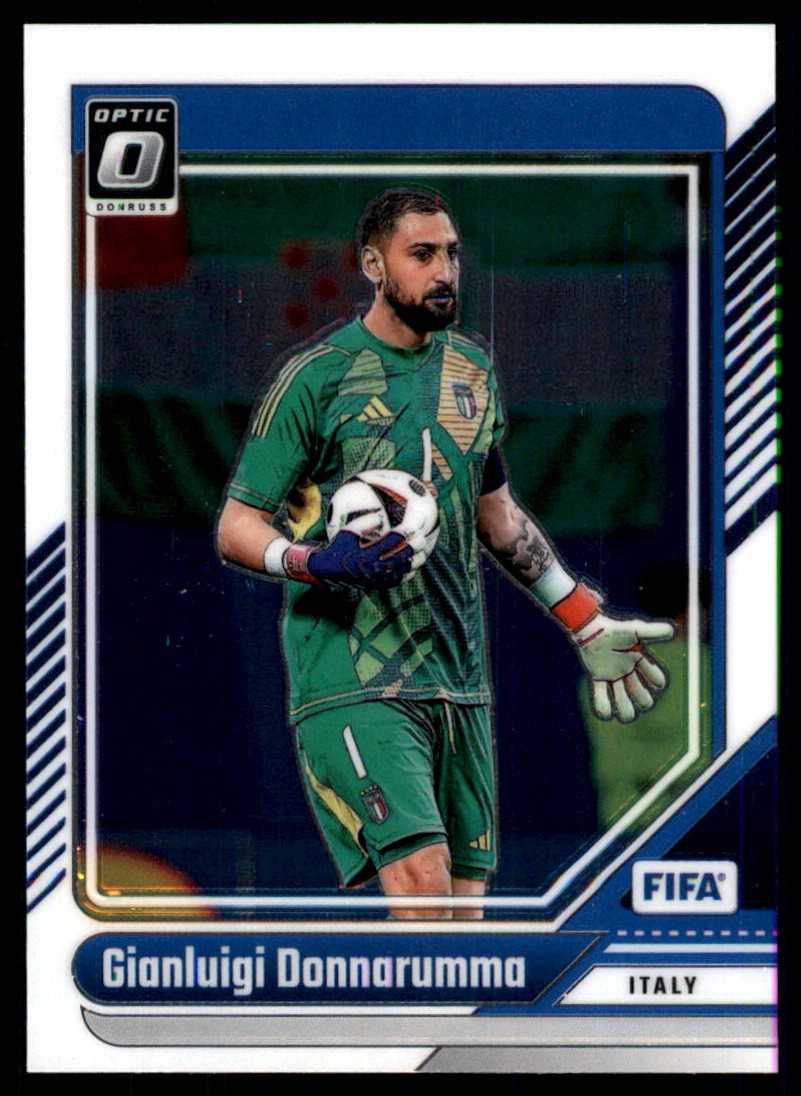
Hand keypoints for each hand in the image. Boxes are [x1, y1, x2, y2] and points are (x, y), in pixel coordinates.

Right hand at [286, 530, 413, 588]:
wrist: (329, 570)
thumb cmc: (340, 546)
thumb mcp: (348, 531)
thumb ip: (364, 522)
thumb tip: (379, 515)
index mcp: (368, 552)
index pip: (392, 540)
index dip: (405, 533)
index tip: (414, 527)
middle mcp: (374, 566)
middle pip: (401, 555)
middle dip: (414, 546)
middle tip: (422, 539)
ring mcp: (377, 577)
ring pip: (402, 570)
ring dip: (414, 562)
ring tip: (422, 554)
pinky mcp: (377, 585)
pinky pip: (396, 581)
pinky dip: (406, 574)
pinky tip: (413, 568)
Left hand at [573, 612, 674, 722]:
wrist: (590, 629)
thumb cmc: (614, 630)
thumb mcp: (635, 631)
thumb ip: (652, 632)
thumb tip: (672, 631)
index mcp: (639, 660)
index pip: (655, 678)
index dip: (656, 681)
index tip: (654, 680)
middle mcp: (628, 670)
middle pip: (641, 694)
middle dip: (643, 700)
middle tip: (642, 702)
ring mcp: (613, 675)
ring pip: (622, 699)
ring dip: (625, 709)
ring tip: (625, 716)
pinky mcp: (598, 676)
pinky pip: (601, 696)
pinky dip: (603, 707)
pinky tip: (607, 713)